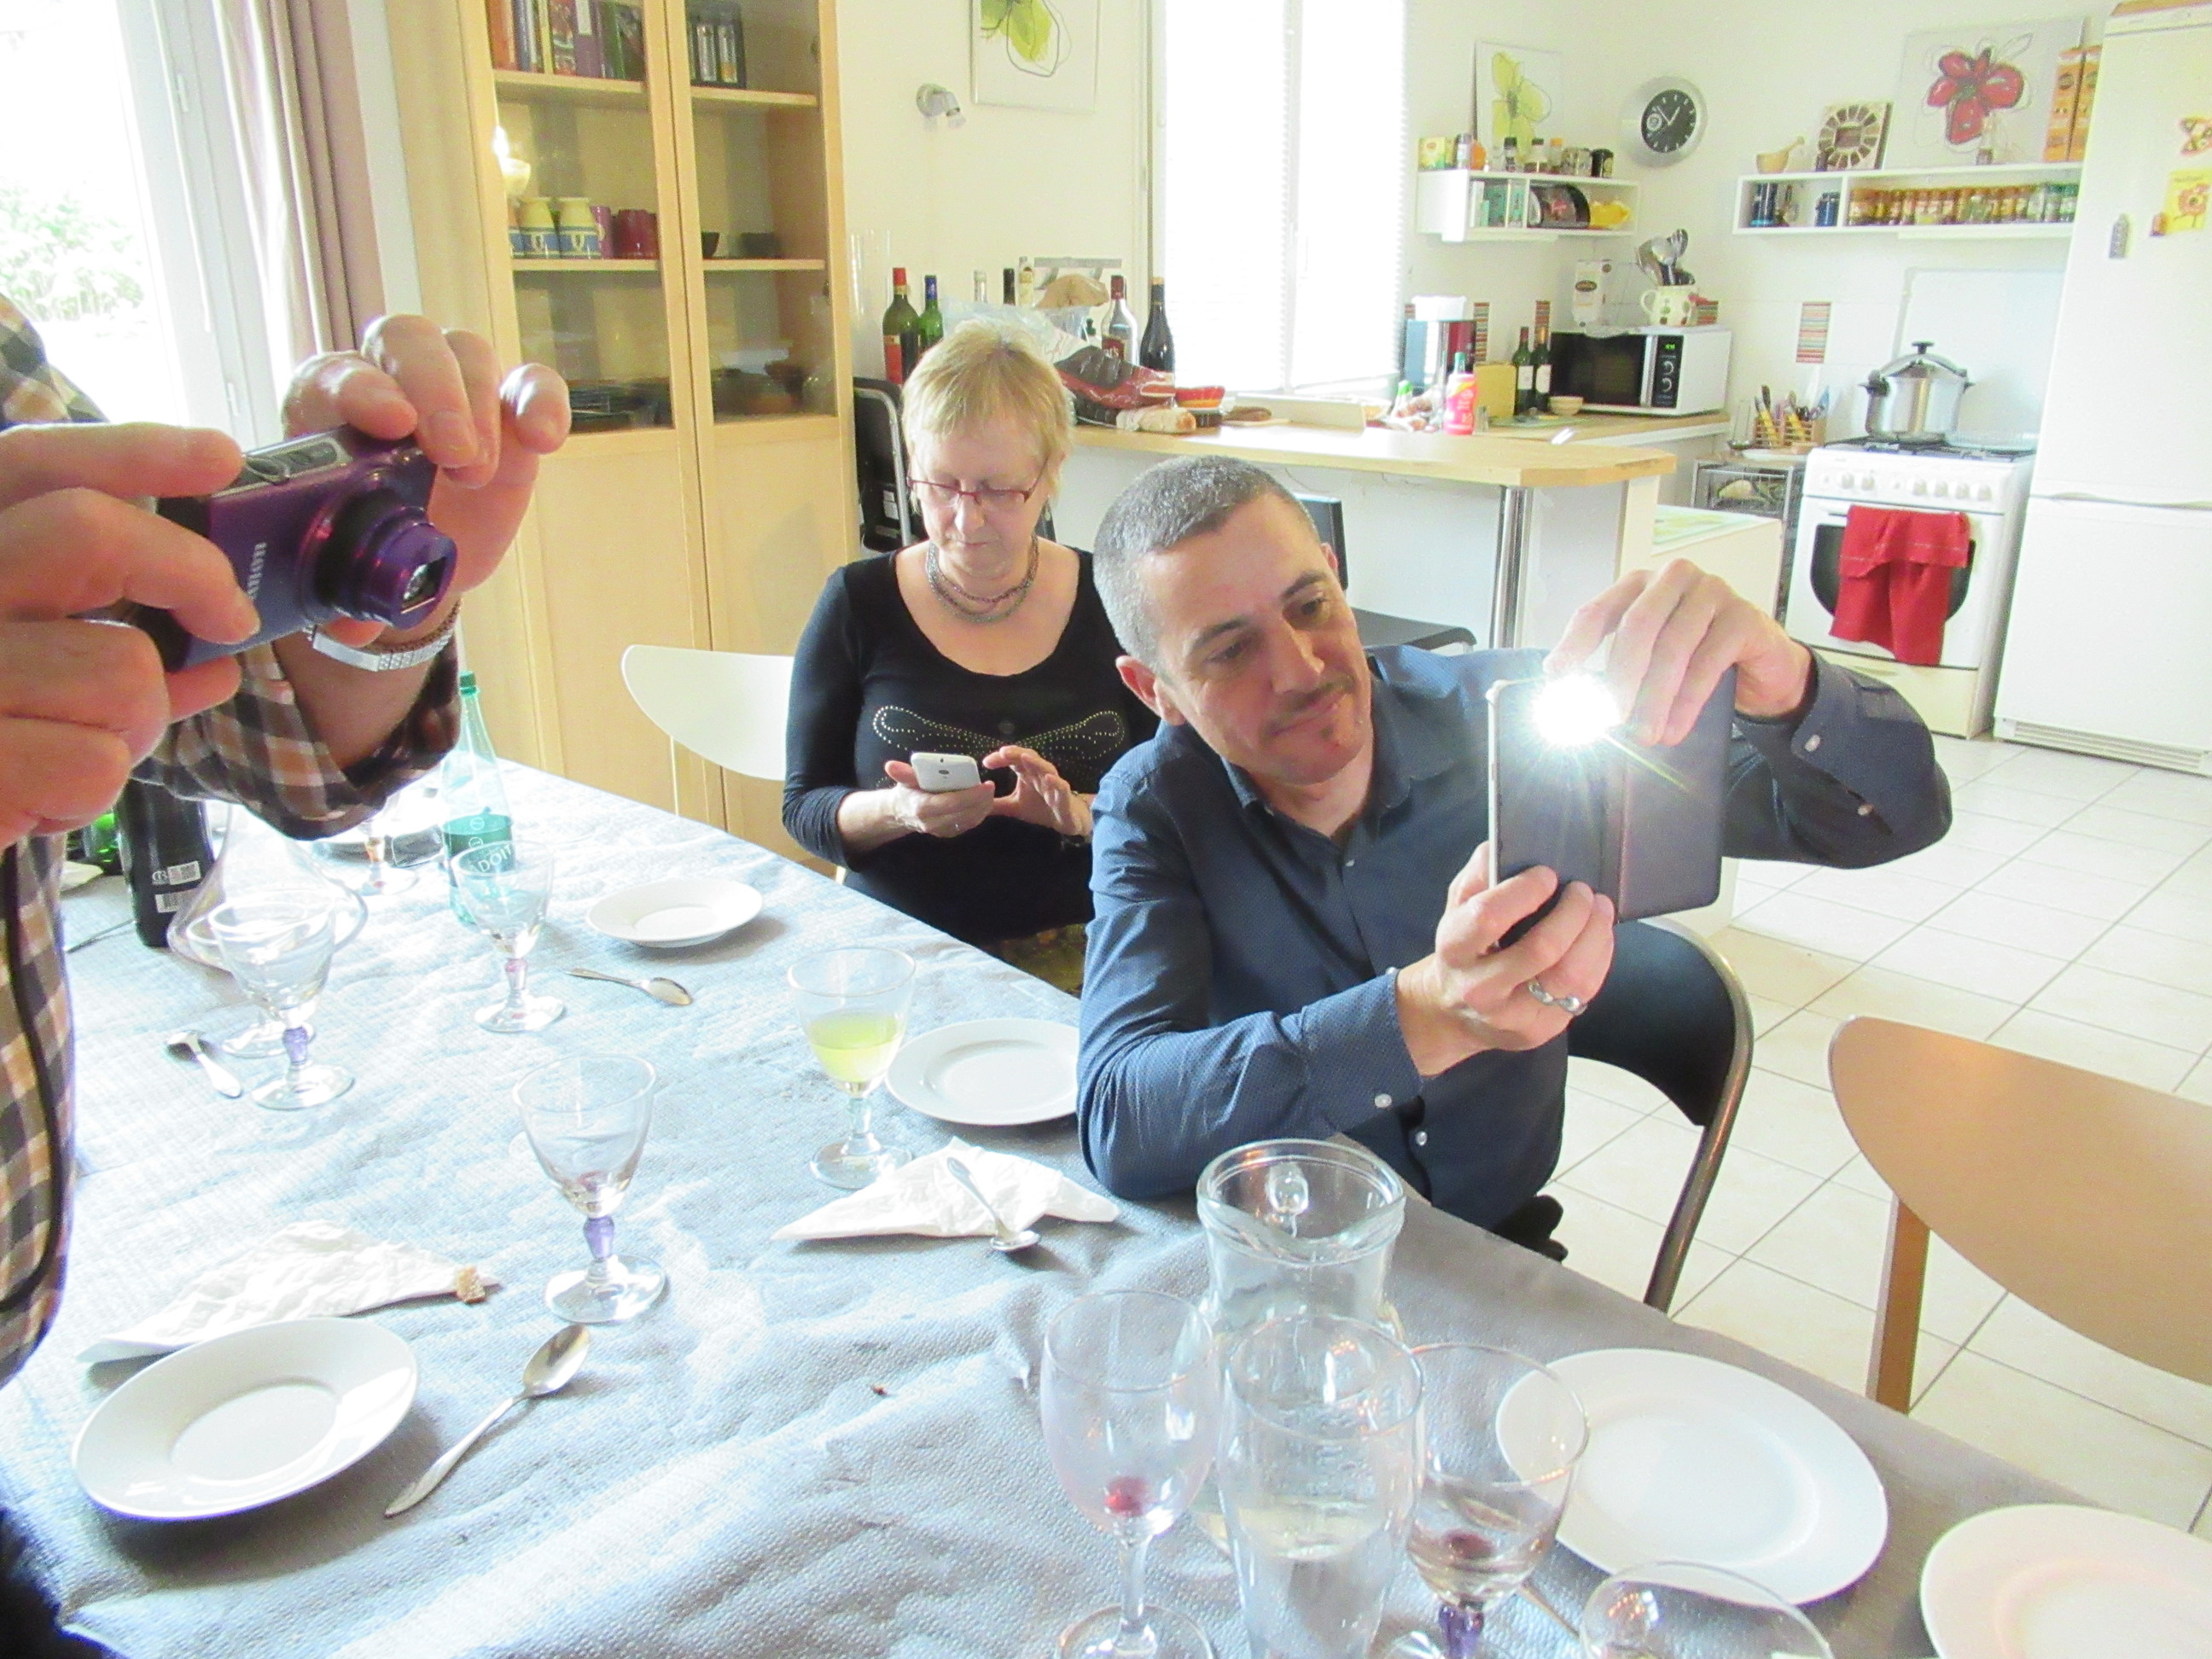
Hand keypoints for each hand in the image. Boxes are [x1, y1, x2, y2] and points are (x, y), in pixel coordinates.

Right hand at [0, 422, 258, 840]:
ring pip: (122, 668)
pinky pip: (93, 762)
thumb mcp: (33, 669)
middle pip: (88, 532)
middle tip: (230, 619)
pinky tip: (36, 800)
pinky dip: (88, 790)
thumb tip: (217, 658)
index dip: (128, 451)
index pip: (27, 465)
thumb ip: (111, 644)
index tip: (220, 456)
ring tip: (78, 745)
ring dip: (135, 722)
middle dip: (190, 573)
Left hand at [280, 315, 568, 646]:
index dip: (363, 391)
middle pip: (407, 343)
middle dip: (434, 394)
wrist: (422, 552)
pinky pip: (532, 382)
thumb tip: (352, 627)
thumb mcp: (352, 566)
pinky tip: (545, 441)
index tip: (391, 427)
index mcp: (329, 406)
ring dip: (478, 407)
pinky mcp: (509, 408)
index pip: (340, 373)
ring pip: (467, 354)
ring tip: (478, 474)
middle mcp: (390, 378)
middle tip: (452, 457)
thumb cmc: (374, 540)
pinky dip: (542, 402)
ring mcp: (454, 388)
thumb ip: (346, 590)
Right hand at [880, 760, 996, 837]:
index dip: (971, 795)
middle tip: (990, 786)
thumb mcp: (905, 780)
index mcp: (923, 808)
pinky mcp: (949, 833)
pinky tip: (985, 802)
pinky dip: (979, 814)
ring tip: (989, 793)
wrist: (902, 813)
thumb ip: (902, 773)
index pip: (951, 803)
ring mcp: (941, 830)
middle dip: (982, 801)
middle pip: (964, 814)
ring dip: (983, 808)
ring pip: (969, 821)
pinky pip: (968, 825)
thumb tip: (890, 765)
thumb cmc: (907, 792)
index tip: (985, 784)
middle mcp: (933, 823)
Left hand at [985, 745, 1089, 837]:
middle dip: (1016, 754)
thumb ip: (996, 805)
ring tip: (1024, 758)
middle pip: (1028, 758)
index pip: (1013, 760)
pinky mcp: (1064, 796)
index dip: (1001, 758)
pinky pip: (1061, 786)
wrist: (1066, 820)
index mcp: (1027, 774)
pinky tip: (1048, 777)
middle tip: (1003, 752)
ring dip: (1035, 762)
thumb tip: (975, 803)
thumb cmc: (1041, 808)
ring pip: (1045, 768)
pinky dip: (1055, 781)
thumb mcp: (1014, 807)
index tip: (986, 762)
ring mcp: (1053, 784)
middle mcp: (1040, 774)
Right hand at [1395, 844, 1615, 1076]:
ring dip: (1595, 934)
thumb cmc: (1463, 949)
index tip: (1547, 874)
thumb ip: (1479, 876)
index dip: (1524, 891)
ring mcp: (1513, 1015)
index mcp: (1455, 950)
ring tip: (1600, 907)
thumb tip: (1506, 845)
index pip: (1489, 918)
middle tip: (1582, 890)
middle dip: (1573, 913)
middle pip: (1541, 950)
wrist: (1452, 1013)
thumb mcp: (1457, 908)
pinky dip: (1599, 956)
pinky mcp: (1541, 1029)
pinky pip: (1583, 992)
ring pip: (1570, 976)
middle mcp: (1481, 988)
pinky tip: (1599, 935)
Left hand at [1548, 558, 1814, 745]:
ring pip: (1673, 645)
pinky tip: (1674, 728)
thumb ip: (1619, 669)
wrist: (1761, 666)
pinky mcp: (1743, 617)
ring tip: (1644, 736)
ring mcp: (1712, 591)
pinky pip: (1708, 662)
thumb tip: (1577, 708)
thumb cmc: (1696, 658)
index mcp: (1640, 585)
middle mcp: (1673, 579)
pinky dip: (1687, 702)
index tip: (1557, 677)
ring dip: (1654, 697)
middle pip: (1637, 625)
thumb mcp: (1653, 658)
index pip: (1598, 610)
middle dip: (1620, 676)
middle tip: (1610, 719)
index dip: (1575, 644)